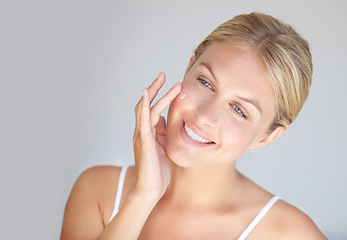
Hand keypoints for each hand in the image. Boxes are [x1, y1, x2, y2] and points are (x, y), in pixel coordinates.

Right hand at [133, 72, 181, 198]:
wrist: (151, 189)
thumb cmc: (158, 171)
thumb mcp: (164, 148)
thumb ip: (163, 134)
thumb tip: (166, 121)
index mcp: (147, 133)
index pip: (150, 109)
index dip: (158, 96)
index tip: (168, 85)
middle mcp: (141, 131)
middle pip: (145, 104)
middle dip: (154, 88)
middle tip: (162, 74)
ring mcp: (141, 134)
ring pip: (146, 107)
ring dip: (156, 92)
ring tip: (165, 80)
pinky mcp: (144, 139)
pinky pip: (143, 118)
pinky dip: (145, 104)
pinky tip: (147, 92)